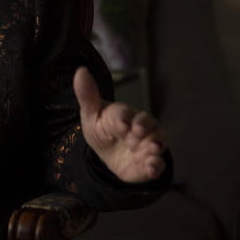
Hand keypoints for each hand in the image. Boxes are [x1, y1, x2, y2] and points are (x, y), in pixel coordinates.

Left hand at [73, 66, 166, 183]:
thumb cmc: (101, 129)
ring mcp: (147, 145)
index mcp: (125, 114)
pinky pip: (158, 165)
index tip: (120, 123)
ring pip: (158, 142)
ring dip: (157, 144)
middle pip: (148, 123)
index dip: (124, 117)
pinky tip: (151, 169)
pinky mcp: (149, 163)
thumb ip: (87, 95)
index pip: (125, 112)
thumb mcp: (91, 114)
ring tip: (154, 148)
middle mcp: (141, 127)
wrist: (108, 154)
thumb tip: (81, 70)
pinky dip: (156, 166)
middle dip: (144, 127)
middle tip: (137, 131)